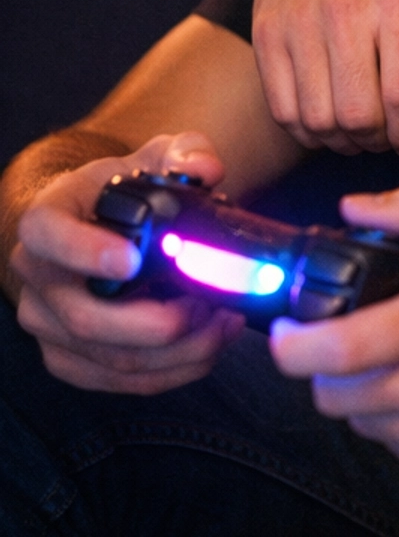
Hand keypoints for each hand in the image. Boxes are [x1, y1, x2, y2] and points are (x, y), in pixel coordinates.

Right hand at [12, 133, 244, 393]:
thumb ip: (186, 153)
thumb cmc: (121, 193)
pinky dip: (173, 371)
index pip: (47, 235)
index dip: (85, 252)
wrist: (98, 226)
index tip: (132, 261)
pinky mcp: (71, 360)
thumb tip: (205, 169)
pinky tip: (208, 345)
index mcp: (47, 219)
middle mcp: (37, 277)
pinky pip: (121, 382)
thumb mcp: (155, 157)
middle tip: (209, 305)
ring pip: (111, 359)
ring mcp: (49, 324)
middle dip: (157, 323)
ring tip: (223, 323)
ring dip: (178, 351)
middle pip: (86, 319)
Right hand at [254, 0, 398, 157]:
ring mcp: (298, 22)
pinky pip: (282, 111)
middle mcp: (344, 10)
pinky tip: (328, 118)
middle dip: (380, 142)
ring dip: (344, 141)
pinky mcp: (266, 33)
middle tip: (388, 133)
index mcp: (398, 1)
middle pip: (360, 116)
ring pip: (319, 121)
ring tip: (360, 127)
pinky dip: (308, 131)